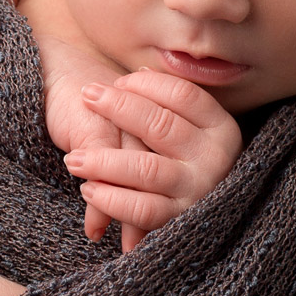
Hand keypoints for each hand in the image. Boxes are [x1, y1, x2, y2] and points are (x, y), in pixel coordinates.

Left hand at [64, 70, 243, 253]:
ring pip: (145, 169)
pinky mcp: (179, 220)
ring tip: (75, 158)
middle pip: (160, 125)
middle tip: (87, 96)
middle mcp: (215, 159)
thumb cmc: (185, 160)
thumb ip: (168, 105)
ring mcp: (198, 190)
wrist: (211, 221)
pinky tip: (88, 189)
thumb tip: (139, 74)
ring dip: (104, 162)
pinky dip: (111, 199)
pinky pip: (141, 210)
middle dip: (118, 108)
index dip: (145, 85)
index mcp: (221, 129)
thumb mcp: (189, 129)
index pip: (182, 94)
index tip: (115, 80)